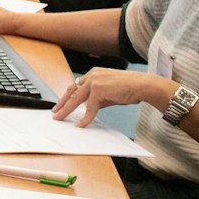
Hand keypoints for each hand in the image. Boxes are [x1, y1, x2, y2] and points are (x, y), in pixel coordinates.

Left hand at [51, 68, 176, 126]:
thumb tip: (89, 108)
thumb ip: (98, 97)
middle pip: (71, 91)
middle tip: (55, 112)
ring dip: (67, 110)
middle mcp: (92, 75)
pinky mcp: (99, 90)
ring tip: (60, 118)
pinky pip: (90, 107)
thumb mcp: (110, 92)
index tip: (61, 103)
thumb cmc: (129, 88)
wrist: (143, 85)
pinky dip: (85, 118)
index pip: (76, 85)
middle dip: (62, 103)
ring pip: (76, 98)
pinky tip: (81, 125)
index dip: (67, 95)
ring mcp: (94, 81)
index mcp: (94, 73)